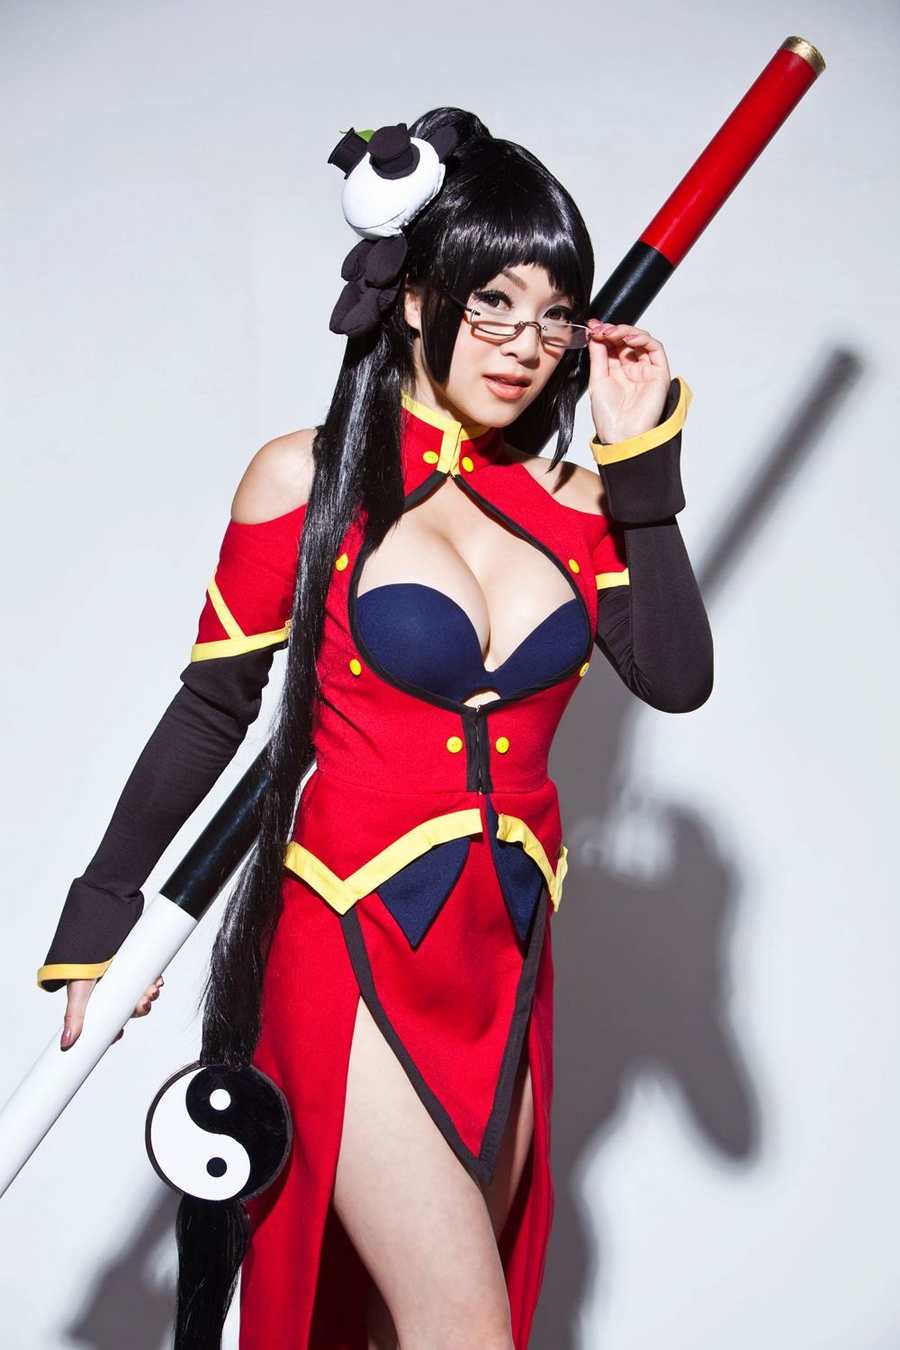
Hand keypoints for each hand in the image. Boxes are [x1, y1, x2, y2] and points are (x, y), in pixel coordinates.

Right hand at [61, 974, 163, 1050]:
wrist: (91, 937)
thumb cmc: (79, 966)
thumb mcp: (77, 992)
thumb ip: (73, 1016)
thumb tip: (66, 1042)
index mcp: (99, 1001)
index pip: (111, 1021)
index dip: (117, 1030)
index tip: (120, 1034)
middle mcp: (113, 991)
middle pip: (130, 1008)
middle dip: (140, 1008)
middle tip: (144, 1003)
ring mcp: (125, 978)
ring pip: (142, 994)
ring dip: (149, 996)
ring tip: (152, 990)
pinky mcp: (134, 965)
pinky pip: (148, 976)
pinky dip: (154, 980)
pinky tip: (157, 980)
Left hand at [585, 320, 670, 443]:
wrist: (620, 435)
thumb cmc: (609, 416)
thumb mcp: (597, 379)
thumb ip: (598, 356)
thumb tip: (595, 333)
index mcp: (617, 371)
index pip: (613, 344)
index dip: (604, 333)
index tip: (593, 327)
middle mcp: (632, 369)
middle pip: (626, 340)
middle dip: (613, 330)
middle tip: (601, 329)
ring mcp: (646, 370)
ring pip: (641, 340)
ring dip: (626, 331)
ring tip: (612, 333)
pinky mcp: (659, 373)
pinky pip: (655, 349)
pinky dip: (643, 338)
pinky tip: (629, 338)